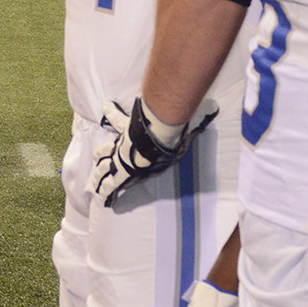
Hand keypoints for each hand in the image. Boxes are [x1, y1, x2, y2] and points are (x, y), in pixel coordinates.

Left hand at [92, 95, 216, 208]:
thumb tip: (212, 107)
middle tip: (95, 158)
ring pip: (104, 167)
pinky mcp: (123, 172)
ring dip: (99, 175)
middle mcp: (123, 144)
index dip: (112, 113)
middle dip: (101, 156)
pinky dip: (105, 191)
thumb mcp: (173, 116)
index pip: (119, 119)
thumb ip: (193, 112)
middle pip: (107, 149)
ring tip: (95, 184)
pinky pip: (111, 183)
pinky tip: (102, 198)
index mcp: (132, 130)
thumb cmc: (162, 125)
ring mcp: (121, 158)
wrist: (157, 135)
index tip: (106, 108)